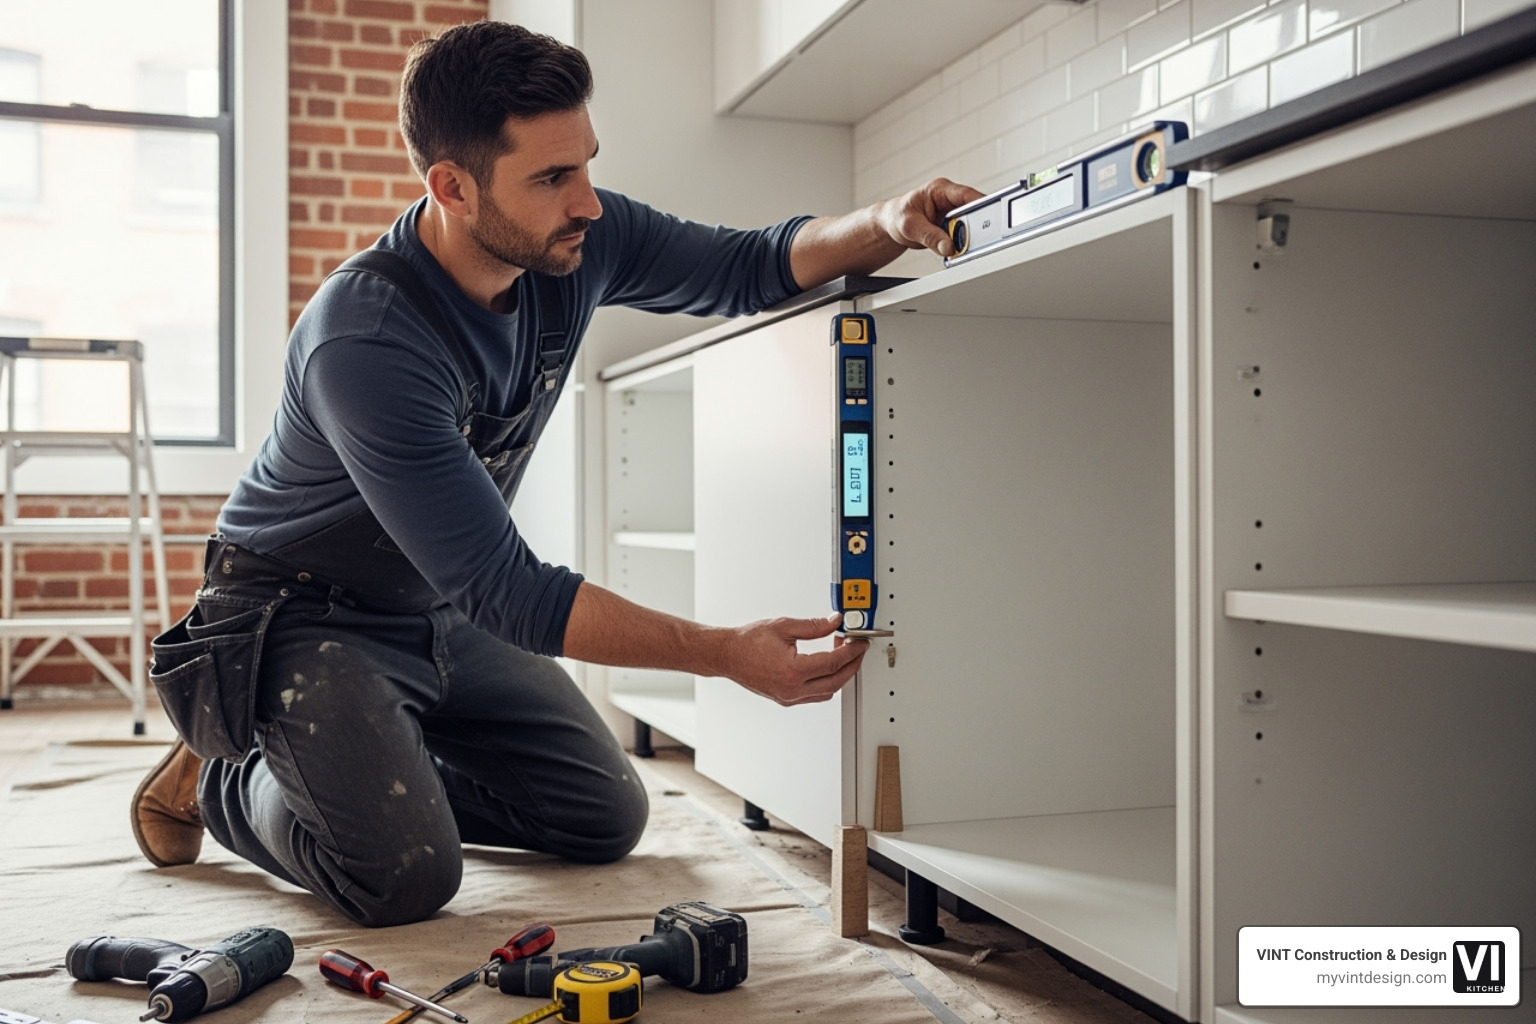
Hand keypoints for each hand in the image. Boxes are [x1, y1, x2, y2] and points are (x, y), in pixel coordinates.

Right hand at [720, 613, 868, 706]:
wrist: (727, 655)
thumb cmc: (748, 641)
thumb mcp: (784, 626)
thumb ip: (814, 626)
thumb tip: (834, 622)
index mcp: (793, 670)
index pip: (834, 662)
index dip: (851, 651)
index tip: (859, 642)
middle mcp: (792, 688)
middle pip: (836, 681)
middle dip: (852, 665)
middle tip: (858, 649)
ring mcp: (789, 696)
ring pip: (828, 691)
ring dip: (840, 675)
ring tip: (842, 655)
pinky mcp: (785, 699)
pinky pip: (815, 696)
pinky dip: (827, 683)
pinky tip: (827, 668)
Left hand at [877, 177, 985, 258]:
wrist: (890, 225)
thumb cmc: (897, 216)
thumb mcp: (910, 226)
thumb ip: (930, 236)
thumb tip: (949, 247)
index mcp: (940, 190)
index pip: (966, 194)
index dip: (980, 203)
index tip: (991, 215)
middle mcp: (949, 200)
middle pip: (972, 211)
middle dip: (975, 225)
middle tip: (975, 239)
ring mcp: (951, 214)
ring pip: (969, 225)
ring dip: (967, 237)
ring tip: (961, 246)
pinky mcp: (951, 226)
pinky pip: (961, 235)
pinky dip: (960, 243)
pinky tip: (956, 249)